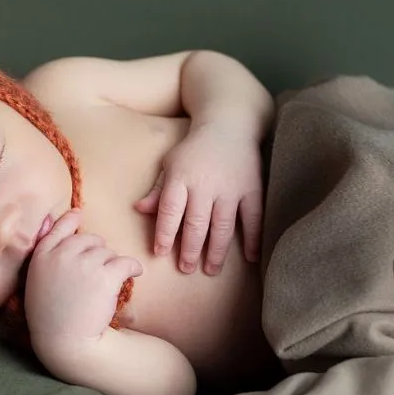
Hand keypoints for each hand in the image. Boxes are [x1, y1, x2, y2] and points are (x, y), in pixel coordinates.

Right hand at [24, 209, 142, 340]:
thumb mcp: (36, 281)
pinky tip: (134, 275)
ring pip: (108, 252)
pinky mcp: (105, 276)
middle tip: (96, 274)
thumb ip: (46, 253)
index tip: (78, 216)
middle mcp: (61, 255)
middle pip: (89, 239)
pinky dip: (133, 268)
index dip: (70, 221)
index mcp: (41, 256)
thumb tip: (58, 218)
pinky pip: (127, 261)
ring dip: (112, 265)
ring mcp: (83, 264)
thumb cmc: (51, 316)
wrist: (66, 342)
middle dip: (96, 252)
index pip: (58, 228)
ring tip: (106, 286)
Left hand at [134, 128, 262, 275]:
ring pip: (223, 225)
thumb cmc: (194, 149)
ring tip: (211, 270)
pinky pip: (253, 218)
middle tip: (186, 269)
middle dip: (189, 249)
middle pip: (196, 223)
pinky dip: (253, 238)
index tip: (159, 252)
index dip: (163, 233)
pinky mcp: (252, 189)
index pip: (169, 211)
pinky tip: (250, 257)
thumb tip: (140, 209)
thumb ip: (157, 189)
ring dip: (216, 251)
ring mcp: (231, 188)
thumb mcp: (170, 163)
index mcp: (181, 178)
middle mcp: (205, 185)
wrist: (229, 124)